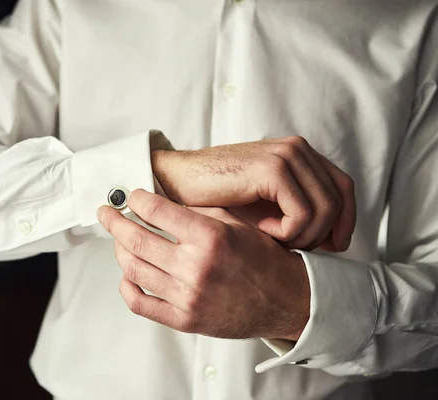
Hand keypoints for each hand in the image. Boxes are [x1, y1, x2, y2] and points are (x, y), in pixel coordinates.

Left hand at [97, 190, 309, 340]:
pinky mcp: (185, 320)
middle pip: (135, 240)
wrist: (285, 299)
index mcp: (210, 237)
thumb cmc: (261, 257)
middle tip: (106, 213)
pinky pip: (140, 304)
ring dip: (119, 249)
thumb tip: (158, 199)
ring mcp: (188, 297)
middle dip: (114, 222)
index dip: (135, 199)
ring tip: (118, 239)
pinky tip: (128, 273)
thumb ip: (197, 211)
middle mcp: (196, 267)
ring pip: (133, 268)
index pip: (156, 211)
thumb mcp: (235, 223)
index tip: (130, 196)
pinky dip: (127, 286)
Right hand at [151, 136, 355, 251]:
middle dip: (323, 233)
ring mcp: (287, 155)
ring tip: (273, 237)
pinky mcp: (273, 169)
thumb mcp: (267, 206)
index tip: (334, 246)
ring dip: (302, 235)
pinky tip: (263, 229)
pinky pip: (302, 213)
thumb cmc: (218, 198)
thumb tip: (334, 240)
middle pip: (339, 200)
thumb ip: (300, 214)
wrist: (179, 182)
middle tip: (294, 247)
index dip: (346, 220)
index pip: (344, 187)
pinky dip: (288, 231)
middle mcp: (297, 148)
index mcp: (299, 153)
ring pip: (325, 210)